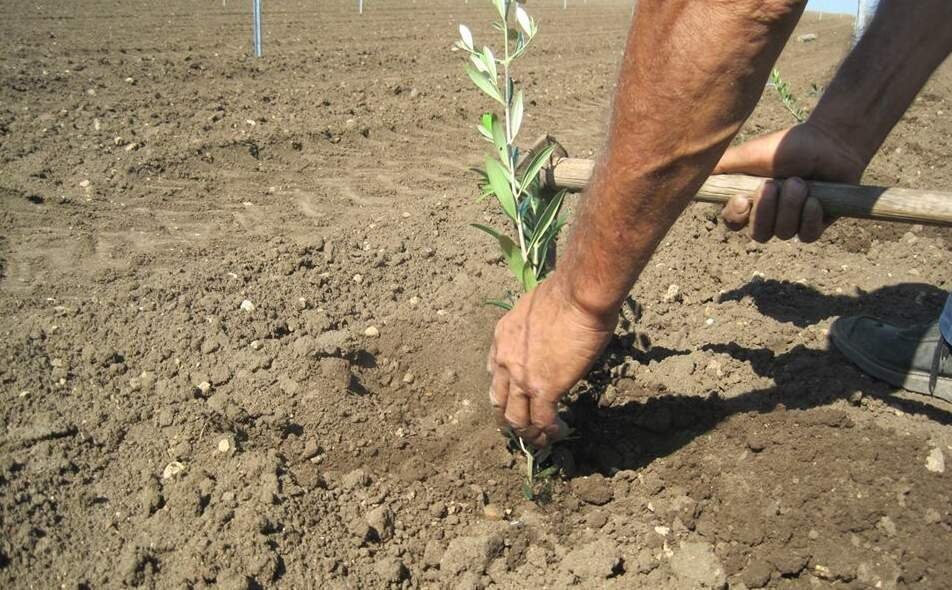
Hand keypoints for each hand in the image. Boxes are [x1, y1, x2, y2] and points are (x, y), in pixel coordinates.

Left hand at [488, 273, 614, 447]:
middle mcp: (505, 360)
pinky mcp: (544, 389)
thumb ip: (535, 330)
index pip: (494, 372)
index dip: (505, 389)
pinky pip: (542, 420)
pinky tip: (559, 431)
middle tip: (524, 426)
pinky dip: (549, 431)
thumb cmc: (566, 294)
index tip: (518, 396)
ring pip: (516, 418)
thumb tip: (549, 336)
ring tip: (541, 438)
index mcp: (502, 337)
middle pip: (498, 400)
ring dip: (528, 432)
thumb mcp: (535, 311)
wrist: (578, 296)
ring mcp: (521, 377)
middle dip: (509, 417)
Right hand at [713, 122, 867, 242]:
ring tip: (799, 183)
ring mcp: (793, 222)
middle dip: (767, 210)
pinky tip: (815, 200)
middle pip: (759, 234)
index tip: (744, 199)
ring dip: (791, 207)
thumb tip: (689, 174)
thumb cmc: (787, 146)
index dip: (737, 217)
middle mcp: (769, 215)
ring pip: (783, 233)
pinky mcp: (816, 225)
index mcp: (750, 200)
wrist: (829, 141)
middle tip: (776, 184)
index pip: (734, 223)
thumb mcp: (749, 154)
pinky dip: (809, 218)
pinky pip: (807, 236)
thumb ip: (721, 167)